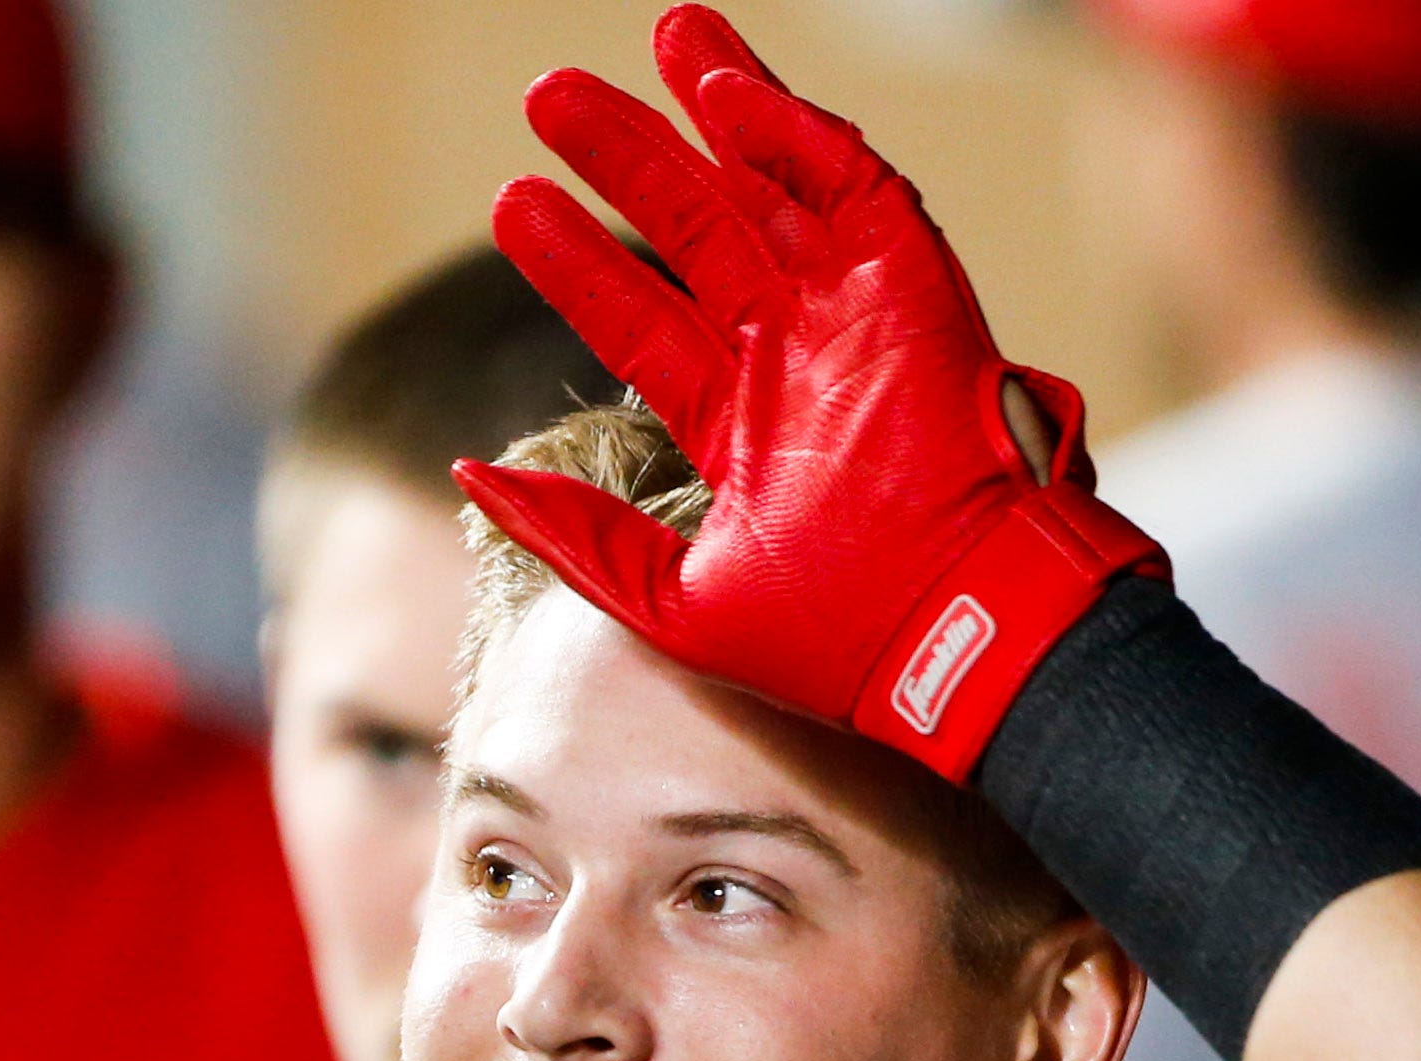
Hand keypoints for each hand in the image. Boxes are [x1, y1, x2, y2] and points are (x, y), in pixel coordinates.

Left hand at [457, 4, 1165, 781]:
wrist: (953, 638)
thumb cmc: (832, 640)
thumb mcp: (672, 598)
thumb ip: (574, 536)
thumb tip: (467, 476)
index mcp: (739, 423)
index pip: (638, 317)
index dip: (577, 260)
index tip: (514, 201)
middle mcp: (792, 355)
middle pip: (694, 227)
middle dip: (627, 157)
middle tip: (552, 96)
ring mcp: (853, 314)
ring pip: (770, 182)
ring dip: (711, 106)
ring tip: (659, 34)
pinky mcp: (913, 285)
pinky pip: (849, 183)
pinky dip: (791, 132)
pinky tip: (723, 90)